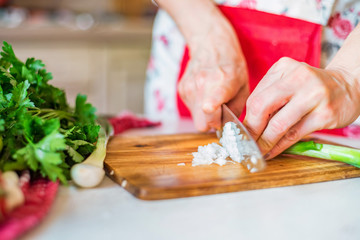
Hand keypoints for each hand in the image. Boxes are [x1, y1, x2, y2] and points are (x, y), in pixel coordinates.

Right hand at [178, 15, 248, 130]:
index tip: (209, 109)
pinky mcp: (182, 90)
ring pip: (197, 119)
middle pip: (202, 123)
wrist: (211, 44)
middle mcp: (202, 86)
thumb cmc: (231, 66)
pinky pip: (192, 110)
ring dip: (206, 115)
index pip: (210, 102)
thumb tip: (227, 128)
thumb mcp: (244, 86)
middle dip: (212, 123)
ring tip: (213, 98)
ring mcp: (189, 88)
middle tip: (220, 113)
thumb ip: (236, 110)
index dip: (211, 111)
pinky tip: (205, 94)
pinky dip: (199, 106)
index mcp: (222, 82)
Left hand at [244, 57, 359, 158]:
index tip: (240, 132)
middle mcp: (298, 77)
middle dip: (251, 130)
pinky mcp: (325, 113)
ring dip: (264, 142)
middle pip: (262, 107)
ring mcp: (313, 95)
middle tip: (246, 143)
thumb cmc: (310, 88)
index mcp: (283, 67)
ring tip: (258, 151)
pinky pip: (295, 134)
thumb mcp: (288, 82)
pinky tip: (272, 152)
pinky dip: (280, 146)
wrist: (348, 85)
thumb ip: (269, 97)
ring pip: (278, 124)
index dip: (246, 118)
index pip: (256, 97)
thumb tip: (247, 125)